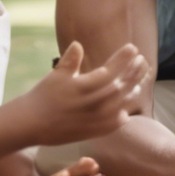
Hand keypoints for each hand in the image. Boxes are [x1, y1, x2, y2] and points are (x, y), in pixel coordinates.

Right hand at [17, 41, 148, 145]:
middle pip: (122, 86)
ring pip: (122, 104)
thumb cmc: (43, 96)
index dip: (123, 58)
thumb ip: (70, 60)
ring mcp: (96, 119)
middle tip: (143, 61)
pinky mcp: (94, 132)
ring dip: (133, 90)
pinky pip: (115, 124)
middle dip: (135, 72)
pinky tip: (126, 109)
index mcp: (85, 86)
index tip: (133, 48)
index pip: (111, 69)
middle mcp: (94, 103)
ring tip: (140, 79)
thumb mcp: (56, 75)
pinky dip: (123, 115)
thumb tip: (78, 44)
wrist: (31, 124)